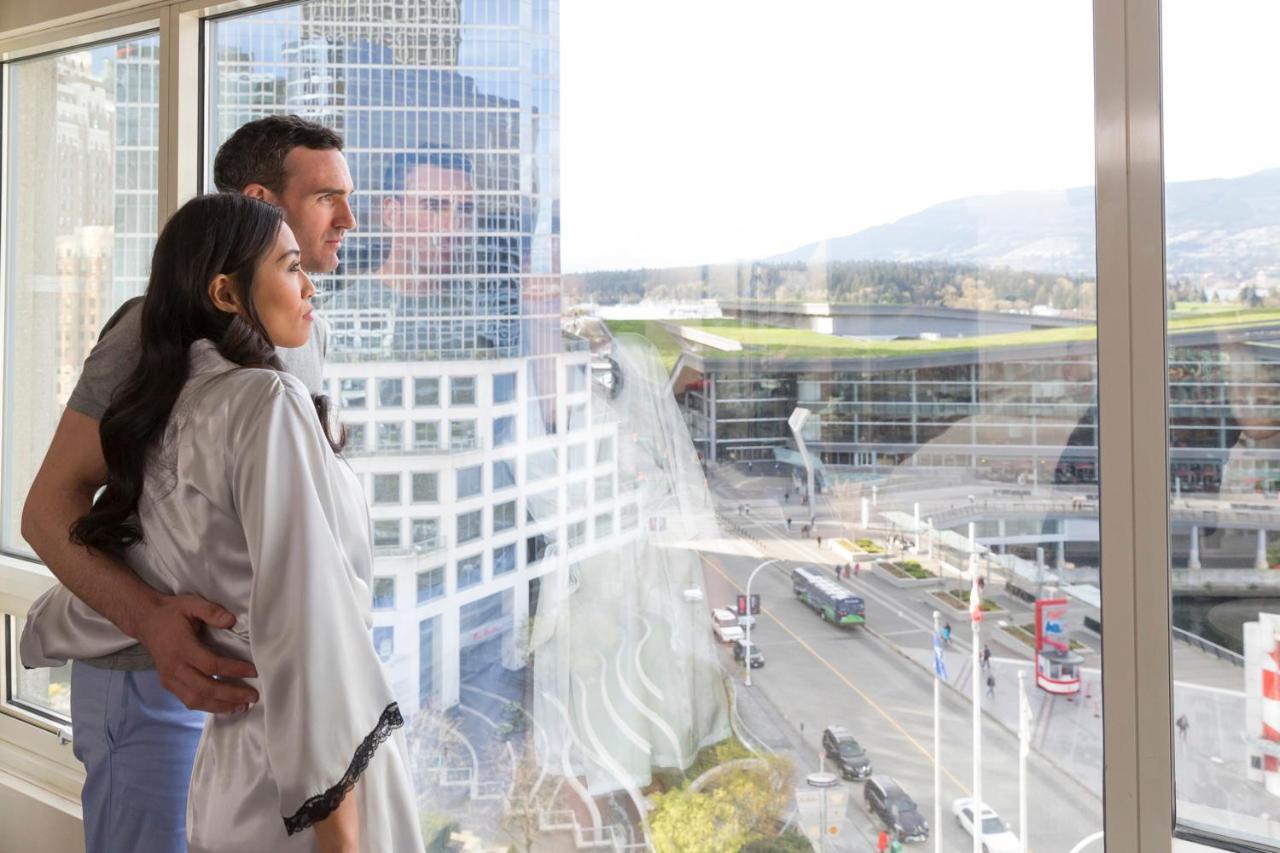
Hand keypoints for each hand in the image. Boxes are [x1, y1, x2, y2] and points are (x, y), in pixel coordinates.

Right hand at [133, 593, 258, 712]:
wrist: (146, 621)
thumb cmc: (172, 613)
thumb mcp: (191, 604)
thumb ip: (212, 612)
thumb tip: (231, 621)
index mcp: (182, 648)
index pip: (211, 664)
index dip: (234, 670)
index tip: (254, 672)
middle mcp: (174, 667)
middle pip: (205, 688)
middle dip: (231, 695)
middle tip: (252, 697)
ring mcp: (169, 678)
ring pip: (195, 699)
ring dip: (220, 706)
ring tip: (241, 707)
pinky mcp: (168, 684)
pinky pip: (188, 700)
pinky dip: (207, 706)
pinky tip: (224, 707)